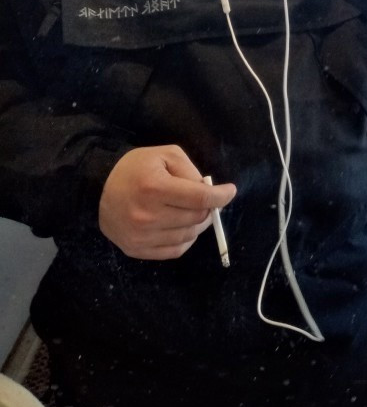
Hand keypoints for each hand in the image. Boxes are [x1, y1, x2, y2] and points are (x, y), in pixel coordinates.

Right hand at [98, 145, 235, 260]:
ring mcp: (141, 237)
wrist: (97, 187)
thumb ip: (189, 171)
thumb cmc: (135, 167)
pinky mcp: (136, 250)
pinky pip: (174, 251)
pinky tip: (182, 227)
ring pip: (188, 237)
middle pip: (196, 219)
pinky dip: (186, 240)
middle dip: (209, 209)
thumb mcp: (165, 155)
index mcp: (155, 188)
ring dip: (198, 225)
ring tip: (194, 212)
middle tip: (208, 201)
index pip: (199, 199)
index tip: (229, 192)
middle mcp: (148, 216)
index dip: (221, 196)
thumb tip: (208, 191)